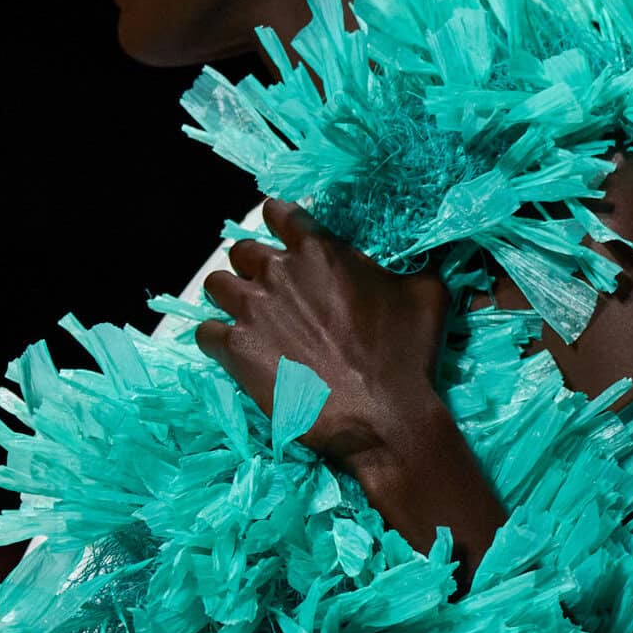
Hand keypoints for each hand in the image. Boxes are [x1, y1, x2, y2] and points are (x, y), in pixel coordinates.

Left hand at [196, 197, 450, 471]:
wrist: (385, 419)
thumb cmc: (408, 356)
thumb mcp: (427, 295)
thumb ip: (415, 265)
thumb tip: (422, 257)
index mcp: (318, 250)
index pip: (280, 213)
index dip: (281, 224)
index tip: (286, 241)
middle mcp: (277, 272)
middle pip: (242, 250)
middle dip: (254, 266)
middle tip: (272, 292)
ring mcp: (252, 311)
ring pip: (216, 285)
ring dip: (229, 297)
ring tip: (246, 318)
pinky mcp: (236, 352)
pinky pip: (205, 333)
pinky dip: (215, 339)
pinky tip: (233, 351)